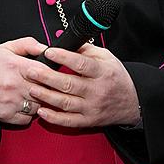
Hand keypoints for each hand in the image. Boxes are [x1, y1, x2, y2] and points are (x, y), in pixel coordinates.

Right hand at [0, 37, 48, 124]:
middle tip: (44, 86)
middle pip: (44, 91)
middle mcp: (13, 85)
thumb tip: (46, 49)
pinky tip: (24, 105)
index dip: (51, 75)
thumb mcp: (7, 48)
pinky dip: (28, 114)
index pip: (44, 72)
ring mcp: (10, 102)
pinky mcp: (7, 115)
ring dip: (38, 102)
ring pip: (38, 106)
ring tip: (32, 95)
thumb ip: (28, 44)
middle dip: (46, 89)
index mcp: (15, 66)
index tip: (51, 76)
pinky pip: (28, 119)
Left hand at [25, 44, 139, 127]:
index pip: (81, 64)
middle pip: (69, 84)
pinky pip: (68, 121)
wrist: (132, 102)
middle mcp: (97, 90)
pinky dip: (53, 118)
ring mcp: (92, 107)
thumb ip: (87, 49)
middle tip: (31, 70)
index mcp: (102, 72)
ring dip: (46, 96)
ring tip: (32, 88)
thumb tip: (67, 41)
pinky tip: (41, 111)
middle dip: (47, 77)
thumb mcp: (107, 58)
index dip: (64, 57)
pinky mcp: (88, 121)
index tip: (48, 51)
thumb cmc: (116, 77)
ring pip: (65, 103)